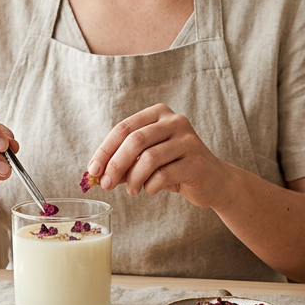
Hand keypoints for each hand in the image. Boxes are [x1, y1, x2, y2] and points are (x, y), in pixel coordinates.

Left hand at [87, 104, 231, 207]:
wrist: (212, 180)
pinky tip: (150, 190)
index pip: (124, 128)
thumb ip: (124, 162)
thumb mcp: (147, 160)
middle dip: (115, 165)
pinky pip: (164, 175)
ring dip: (133, 179)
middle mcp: (175, 121)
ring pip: (149, 158)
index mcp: (159, 113)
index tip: (92, 171)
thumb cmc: (174, 167)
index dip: (105, 150)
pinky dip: (150, 186)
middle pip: (135, 140)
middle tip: (106, 185)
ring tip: (132, 191)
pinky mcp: (197, 162)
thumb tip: (96, 174)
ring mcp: (188, 140)